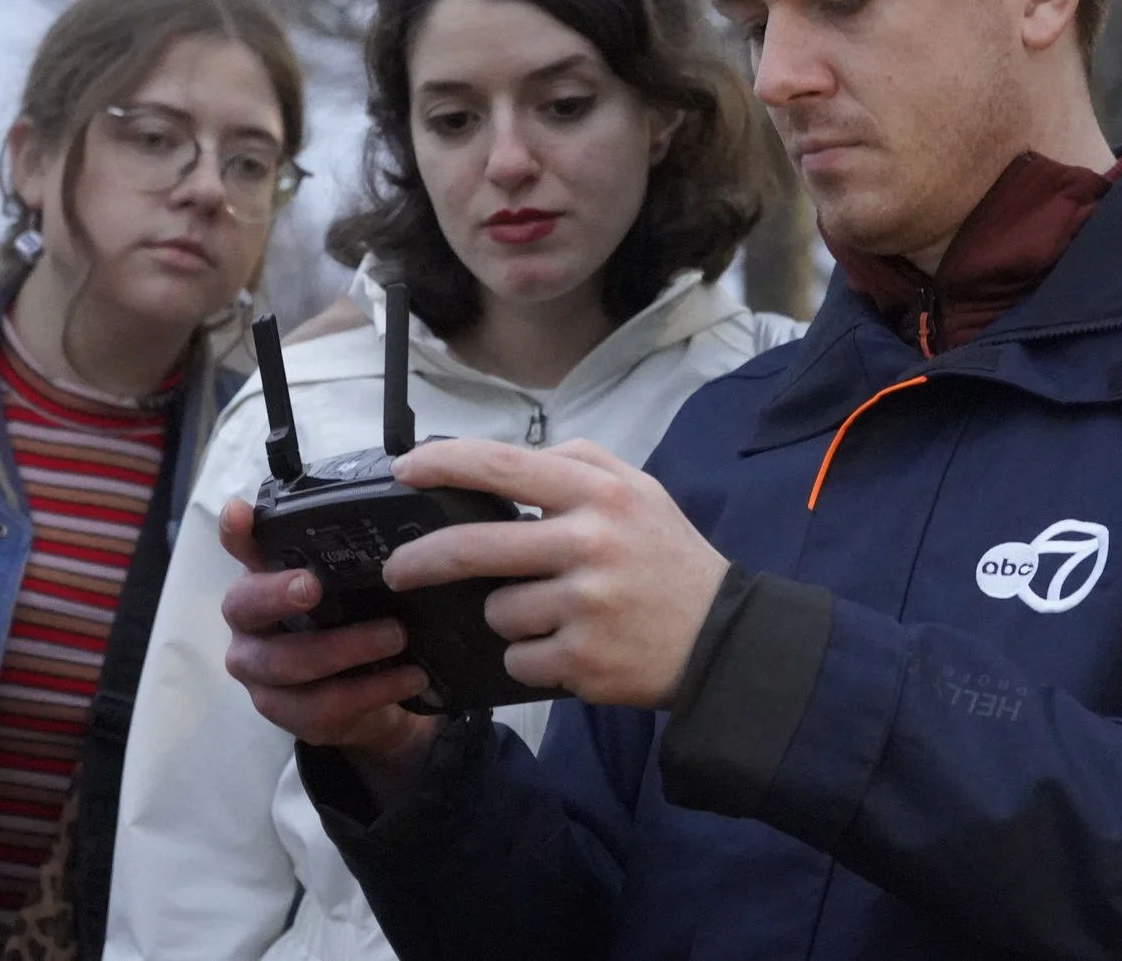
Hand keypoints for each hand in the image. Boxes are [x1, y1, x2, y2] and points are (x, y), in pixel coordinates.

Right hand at [217, 498, 441, 784]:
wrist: (369, 696)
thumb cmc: (353, 622)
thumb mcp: (356, 587)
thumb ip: (353, 560)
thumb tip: (391, 523)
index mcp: (263, 580)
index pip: (239, 548)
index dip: (235, 532)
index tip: (240, 513)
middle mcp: (249, 625)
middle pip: (246, 607)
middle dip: (279, 595)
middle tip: (314, 586)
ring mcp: (260, 674)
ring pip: (287, 662)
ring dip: (346, 648)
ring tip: (397, 637)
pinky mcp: (285, 715)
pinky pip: (320, 706)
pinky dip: (370, 691)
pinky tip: (408, 677)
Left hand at [382, 438, 729, 708]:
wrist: (722, 638)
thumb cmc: (668, 559)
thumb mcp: (639, 490)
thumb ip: (578, 464)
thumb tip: (508, 460)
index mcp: (598, 494)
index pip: (504, 467)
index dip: (444, 464)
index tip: (405, 469)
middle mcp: (589, 544)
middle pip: (474, 547)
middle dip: (421, 561)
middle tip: (399, 570)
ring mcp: (584, 606)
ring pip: (496, 611)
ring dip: (509, 616)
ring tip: (554, 615)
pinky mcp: (582, 660)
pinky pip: (519, 658)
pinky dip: (532, 657)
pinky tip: (570, 647)